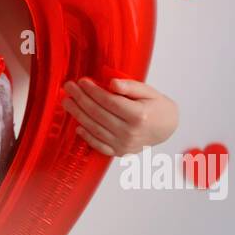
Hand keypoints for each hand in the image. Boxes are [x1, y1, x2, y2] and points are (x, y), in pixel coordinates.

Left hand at [61, 77, 177, 156]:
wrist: (166, 128)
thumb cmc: (156, 106)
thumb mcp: (148, 91)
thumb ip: (130, 86)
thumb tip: (111, 83)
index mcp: (139, 116)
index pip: (109, 102)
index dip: (93, 91)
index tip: (82, 81)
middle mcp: (130, 133)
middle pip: (99, 114)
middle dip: (81, 99)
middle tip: (68, 87)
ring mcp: (124, 145)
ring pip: (95, 128)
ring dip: (78, 114)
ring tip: (67, 102)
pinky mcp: (120, 152)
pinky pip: (99, 145)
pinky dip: (87, 136)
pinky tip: (77, 125)